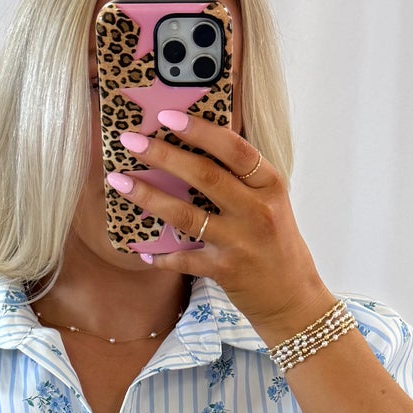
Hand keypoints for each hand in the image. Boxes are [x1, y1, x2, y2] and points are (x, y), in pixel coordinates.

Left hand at [106, 110, 334, 343]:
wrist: (292, 296)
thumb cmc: (276, 242)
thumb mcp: (270, 202)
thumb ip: (241, 177)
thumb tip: (195, 145)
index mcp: (270, 184)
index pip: (234, 148)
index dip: (200, 130)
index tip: (167, 116)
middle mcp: (256, 210)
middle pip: (204, 175)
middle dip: (162, 155)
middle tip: (131, 141)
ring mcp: (240, 241)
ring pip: (186, 214)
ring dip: (148, 196)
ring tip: (120, 181)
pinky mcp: (225, 270)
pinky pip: (183, 258)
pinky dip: (160, 254)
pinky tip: (141, 248)